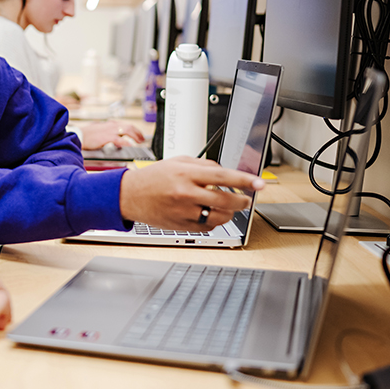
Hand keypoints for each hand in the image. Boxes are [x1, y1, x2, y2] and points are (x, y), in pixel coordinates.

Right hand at [80, 120, 145, 149]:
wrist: (80, 135)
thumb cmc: (88, 135)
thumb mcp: (101, 132)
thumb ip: (110, 134)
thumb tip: (117, 140)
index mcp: (111, 124)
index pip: (126, 125)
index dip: (135, 130)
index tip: (139, 135)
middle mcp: (112, 125)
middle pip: (129, 126)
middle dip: (138, 132)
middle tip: (142, 139)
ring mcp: (109, 131)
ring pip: (126, 130)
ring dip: (135, 136)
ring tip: (139, 141)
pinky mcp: (106, 137)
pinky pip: (119, 139)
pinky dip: (126, 142)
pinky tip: (130, 145)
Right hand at [119, 156, 264, 230]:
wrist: (130, 196)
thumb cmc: (153, 177)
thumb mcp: (178, 162)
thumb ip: (203, 165)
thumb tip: (225, 172)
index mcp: (186, 174)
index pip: (223, 177)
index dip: (244, 180)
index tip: (259, 183)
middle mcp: (186, 193)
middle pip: (225, 201)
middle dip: (242, 201)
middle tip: (246, 199)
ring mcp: (184, 212)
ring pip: (219, 217)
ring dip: (229, 212)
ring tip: (226, 206)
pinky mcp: (181, 225)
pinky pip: (207, 227)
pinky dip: (214, 221)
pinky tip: (209, 213)